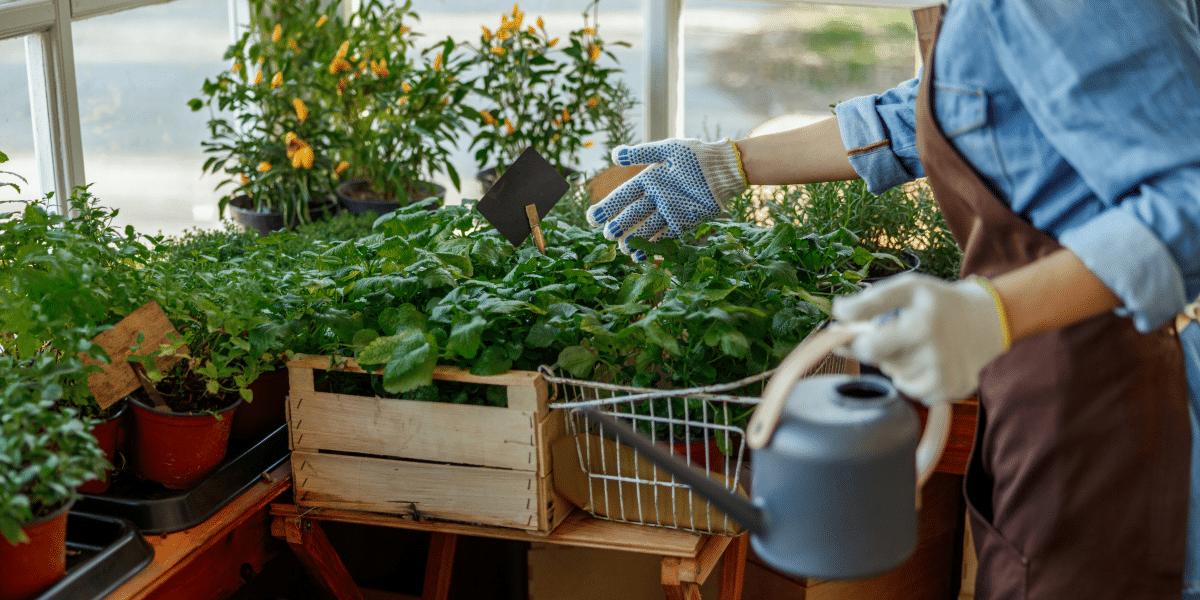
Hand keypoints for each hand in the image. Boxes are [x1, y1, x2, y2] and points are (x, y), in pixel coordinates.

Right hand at [586, 138, 747, 260]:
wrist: (723, 169)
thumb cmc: (696, 155)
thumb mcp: (668, 150)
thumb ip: (643, 153)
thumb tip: (615, 154)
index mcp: (649, 180)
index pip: (624, 195)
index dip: (608, 206)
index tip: (592, 218)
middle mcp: (656, 197)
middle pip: (633, 214)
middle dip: (619, 226)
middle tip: (608, 236)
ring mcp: (669, 211)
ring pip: (646, 228)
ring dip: (634, 239)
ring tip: (623, 250)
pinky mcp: (683, 221)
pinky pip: (665, 236)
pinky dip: (654, 246)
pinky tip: (641, 255)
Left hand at [831, 273, 1010, 404]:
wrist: (990, 321)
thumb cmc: (939, 303)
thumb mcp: (908, 288)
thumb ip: (870, 301)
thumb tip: (837, 313)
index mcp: (922, 323)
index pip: (869, 346)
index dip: (852, 342)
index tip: (842, 334)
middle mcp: (935, 352)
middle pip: (879, 361)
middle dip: (878, 348)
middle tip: (894, 332)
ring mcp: (944, 374)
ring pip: (895, 376)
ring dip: (897, 363)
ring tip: (919, 344)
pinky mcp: (951, 390)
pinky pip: (912, 391)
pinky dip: (914, 378)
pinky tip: (929, 361)